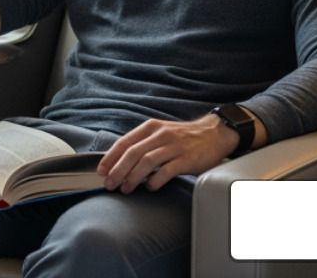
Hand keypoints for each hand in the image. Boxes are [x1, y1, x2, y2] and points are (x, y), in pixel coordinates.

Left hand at [95, 115, 240, 193]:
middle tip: (109, 184)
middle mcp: (160, 135)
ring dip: (133, 177)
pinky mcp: (187, 159)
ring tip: (125, 189)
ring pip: (146, 162)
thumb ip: (143, 144)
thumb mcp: (161, 133)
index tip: (101, 171)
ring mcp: (174, 146)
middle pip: (133, 153)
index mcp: (150, 127)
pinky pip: (167, 171)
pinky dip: (155, 180)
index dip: (111, 157)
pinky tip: (150, 188)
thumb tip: (120, 162)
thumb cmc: (184, 137)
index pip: (124, 142)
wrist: (214, 133)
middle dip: (117, 170)